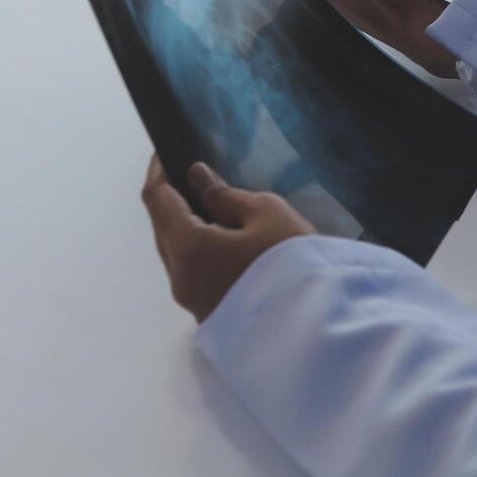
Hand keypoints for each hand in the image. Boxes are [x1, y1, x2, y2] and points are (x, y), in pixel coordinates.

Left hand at [142, 156, 313, 322]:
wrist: (319, 325)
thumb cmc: (295, 262)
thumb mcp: (267, 213)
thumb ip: (225, 195)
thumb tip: (197, 179)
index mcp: (189, 248)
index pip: (157, 200)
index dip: (157, 172)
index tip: (164, 152)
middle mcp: (181, 277)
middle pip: (162, 230)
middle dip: (171, 200)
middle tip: (190, 177)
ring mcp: (192, 302)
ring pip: (176, 254)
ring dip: (185, 228)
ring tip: (210, 207)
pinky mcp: (209, 316)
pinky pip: (192, 274)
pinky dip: (197, 250)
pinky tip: (222, 239)